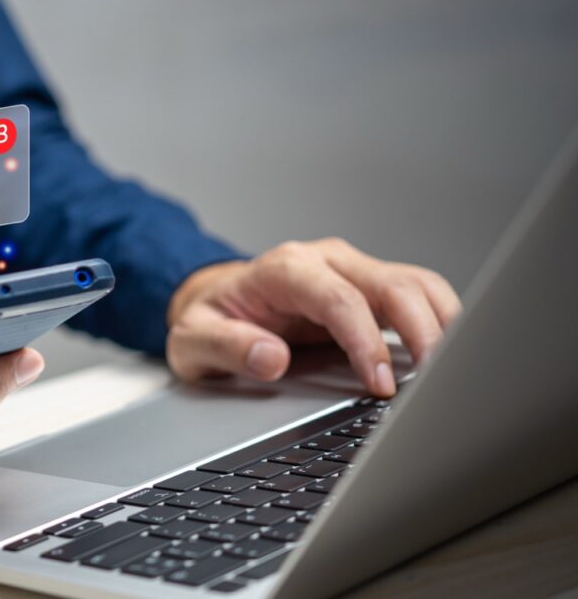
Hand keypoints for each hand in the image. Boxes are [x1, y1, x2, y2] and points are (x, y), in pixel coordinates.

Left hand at [166, 238, 460, 396]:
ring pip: (416, 285)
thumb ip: (226, 348)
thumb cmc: (208, 320)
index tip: (381, 384)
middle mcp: (324, 262)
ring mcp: (351, 271)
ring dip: (443, 324)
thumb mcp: (193, 341)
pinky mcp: (369, 288)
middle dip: (422, 331)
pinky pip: (417, 296)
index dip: (366, 341)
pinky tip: (447, 357)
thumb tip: (270, 359)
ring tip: (453, 372)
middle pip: (392, 284)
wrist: (215, 302)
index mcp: (283, 270)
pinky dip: (440, 323)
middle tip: (436, 383)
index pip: (339, 299)